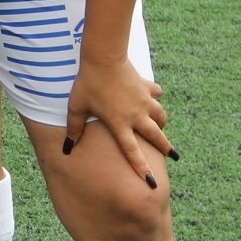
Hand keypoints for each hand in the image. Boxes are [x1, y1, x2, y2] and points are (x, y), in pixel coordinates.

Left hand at [61, 54, 170, 186]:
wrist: (104, 58)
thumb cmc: (87, 84)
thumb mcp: (76, 108)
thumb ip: (74, 129)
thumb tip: (67, 148)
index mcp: (119, 124)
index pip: (132, 152)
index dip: (142, 168)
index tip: (151, 182)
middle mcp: (136, 115)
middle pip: (155, 136)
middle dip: (165, 147)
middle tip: (174, 156)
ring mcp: (144, 100)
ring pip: (160, 116)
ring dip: (162, 123)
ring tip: (161, 128)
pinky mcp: (146, 86)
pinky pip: (156, 94)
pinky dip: (156, 97)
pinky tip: (155, 95)